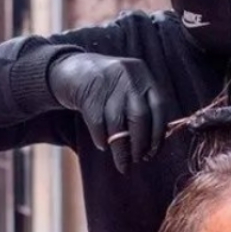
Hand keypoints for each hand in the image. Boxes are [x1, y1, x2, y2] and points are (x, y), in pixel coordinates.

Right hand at [48, 52, 180, 173]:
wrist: (71, 68)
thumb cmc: (106, 87)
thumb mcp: (127, 88)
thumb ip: (141, 108)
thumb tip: (152, 146)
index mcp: (143, 75)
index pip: (158, 107)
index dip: (157, 133)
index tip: (153, 153)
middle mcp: (128, 76)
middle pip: (139, 116)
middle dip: (140, 143)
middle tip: (138, 160)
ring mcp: (108, 82)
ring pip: (117, 122)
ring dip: (121, 148)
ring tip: (122, 163)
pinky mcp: (88, 91)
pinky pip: (97, 122)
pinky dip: (101, 138)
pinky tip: (103, 145)